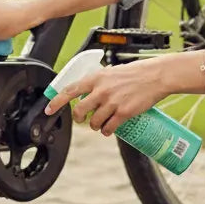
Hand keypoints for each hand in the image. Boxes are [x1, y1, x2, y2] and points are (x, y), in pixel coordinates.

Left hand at [44, 57, 171, 135]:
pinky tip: (109, 129)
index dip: (56, 102)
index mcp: (96, 78)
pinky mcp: (124, 112)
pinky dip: (107, 131)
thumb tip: (88, 93)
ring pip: (94, 122)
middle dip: (79, 119)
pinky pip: (109, 128)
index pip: (70, 90)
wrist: (155, 76)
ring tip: (101, 124)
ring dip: (95, 126)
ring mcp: (112, 102)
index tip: (48, 110)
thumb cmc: (135, 73)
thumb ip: (99, 83)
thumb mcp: (111, 72)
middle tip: (82, 119)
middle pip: (79, 111)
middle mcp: (101, 90)